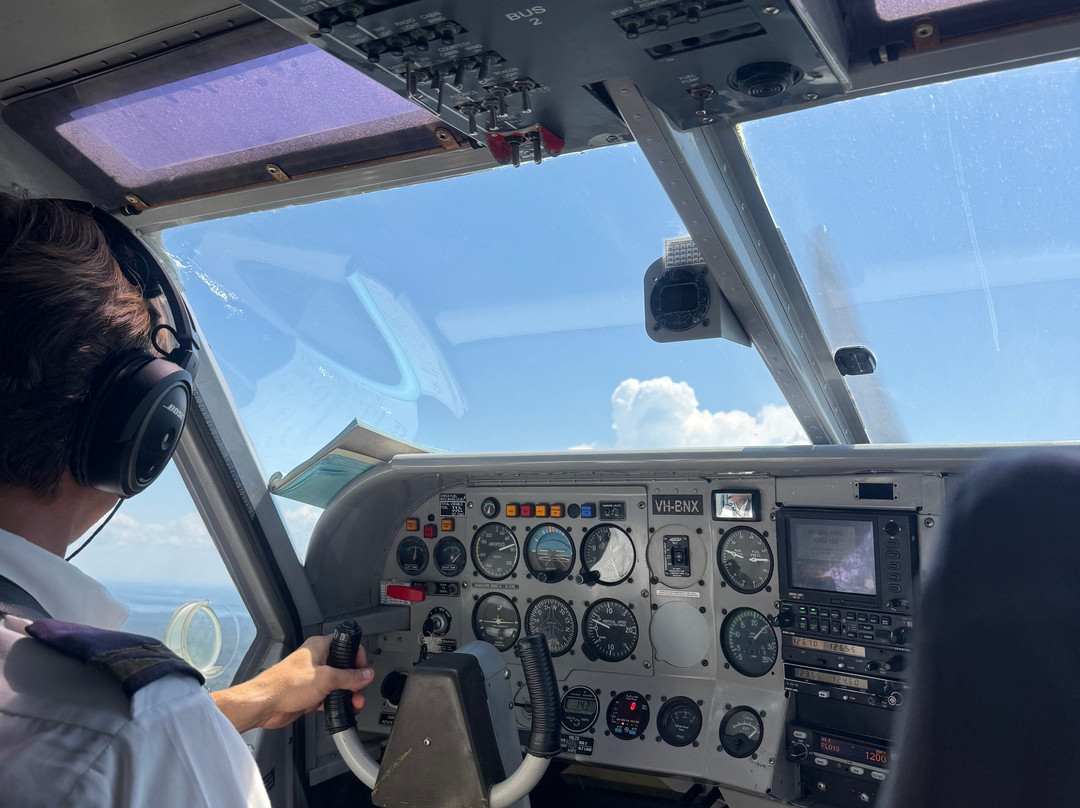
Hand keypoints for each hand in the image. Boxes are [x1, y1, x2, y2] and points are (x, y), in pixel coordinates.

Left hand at [212, 634, 373, 733]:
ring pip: (337, 684)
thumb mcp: (325, 679)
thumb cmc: (285, 685)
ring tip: (355, 703)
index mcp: (319, 647)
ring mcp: (313, 678)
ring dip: (348, 694)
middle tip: (360, 690)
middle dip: (355, 680)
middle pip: (344, 667)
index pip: (346, 646)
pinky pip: (329, 697)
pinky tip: (343, 709)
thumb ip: (349, 677)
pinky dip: (337, 703)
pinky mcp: (309, 694)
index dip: (357, 657)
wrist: (264, 705)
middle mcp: (316, 660)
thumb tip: (366, 674)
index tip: (363, 669)